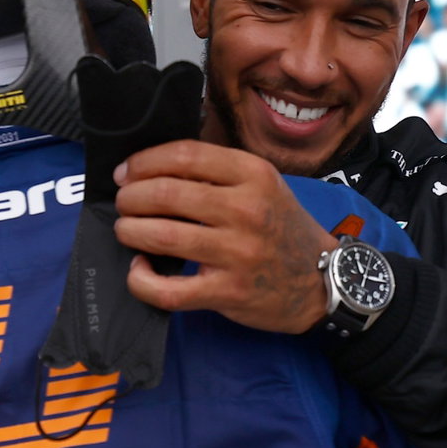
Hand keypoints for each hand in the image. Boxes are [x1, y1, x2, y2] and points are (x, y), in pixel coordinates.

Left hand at [113, 140, 337, 333]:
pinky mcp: (227, 292)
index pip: (185, 156)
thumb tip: (154, 167)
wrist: (322, 283)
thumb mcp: (264, 185)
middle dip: (131, 197)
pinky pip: (168, 289)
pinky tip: (140, 270)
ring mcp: (237, 252)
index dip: (145, 162)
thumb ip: (218, 172)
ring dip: (130, 231)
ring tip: (127, 230)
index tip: (127, 171)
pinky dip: (142, 280)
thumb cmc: (283, 229)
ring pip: (161, 236)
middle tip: (124, 202)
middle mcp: (246, 209)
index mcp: (254, 175)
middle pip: (165, 194)